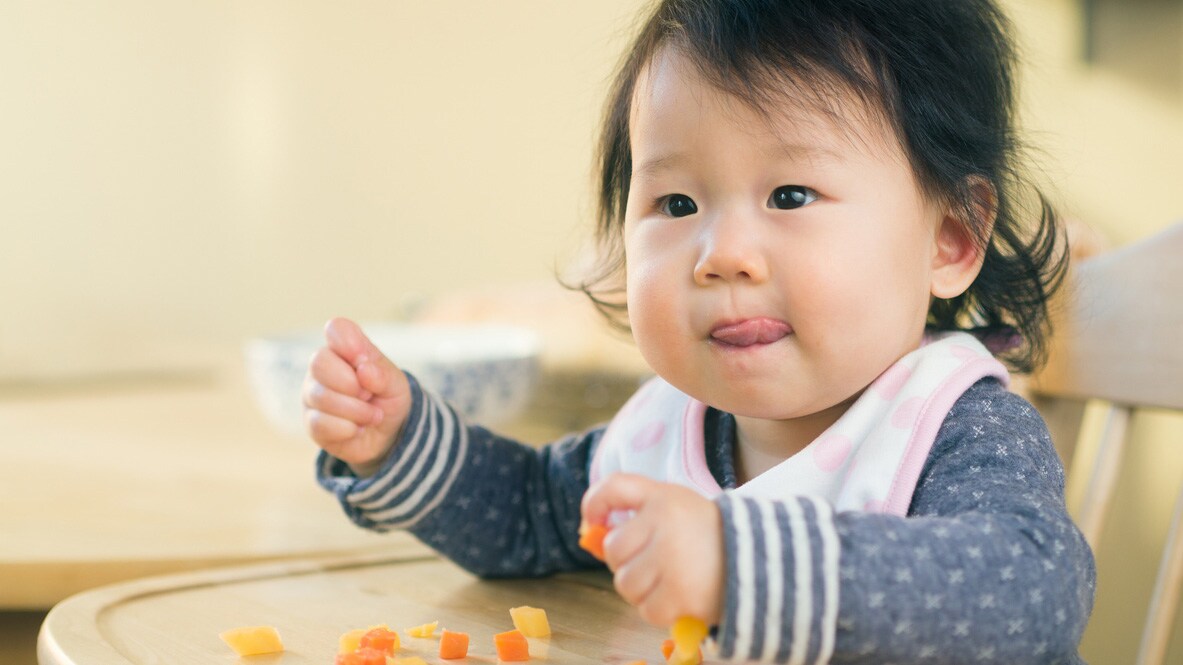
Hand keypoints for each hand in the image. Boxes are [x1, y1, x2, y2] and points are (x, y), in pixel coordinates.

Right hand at [303, 317, 411, 475]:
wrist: (387, 434)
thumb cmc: (387, 399)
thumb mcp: (396, 384)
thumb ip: (382, 374)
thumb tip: (364, 370)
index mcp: (344, 350)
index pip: (336, 329)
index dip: (350, 342)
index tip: (364, 360)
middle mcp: (322, 368)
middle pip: (319, 362)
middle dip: (351, 383)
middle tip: (369, 394)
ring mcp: (312, 395)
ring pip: (321, 396)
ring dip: (357, 410)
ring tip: (372, 415)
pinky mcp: (311, 424)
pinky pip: (321, 423)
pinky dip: (348, 429)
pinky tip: (356, 429)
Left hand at [580, 474, 724, 626]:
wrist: (763, 563)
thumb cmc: (710, 536)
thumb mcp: (679, 508)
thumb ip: (640, 515)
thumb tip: (596, 538)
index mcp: (664, 497)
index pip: (615, 488)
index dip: (594, 502)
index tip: (591, 519)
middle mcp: (665, 524)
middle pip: (614, 550)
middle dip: (627, 561)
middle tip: (652, 563)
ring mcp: (672, 560)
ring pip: (625, 584)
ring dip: (641, 589)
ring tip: (668, 581)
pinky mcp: (680, 594)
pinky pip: (646, 609)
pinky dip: (659, 609)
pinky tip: (680, 598)